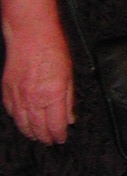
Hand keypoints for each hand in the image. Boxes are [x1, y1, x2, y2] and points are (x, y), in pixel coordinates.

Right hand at [1, 15, 74, 143]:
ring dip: (30, 133)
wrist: (30, 34)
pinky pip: (11, 112)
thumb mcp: (69, 74)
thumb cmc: (52, 49)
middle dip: (45, 138)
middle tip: (49, 141)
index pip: (55, 126)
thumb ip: (68, 99)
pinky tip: (23, 120)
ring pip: (22, 124)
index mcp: (52, 95)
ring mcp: (18, 96)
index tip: (61, 139)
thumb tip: (70, 118)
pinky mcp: (7, 91)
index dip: (59, 136)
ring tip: (36, 136)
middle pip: (38, 129)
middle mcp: (33, 99)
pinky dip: (17, 119)